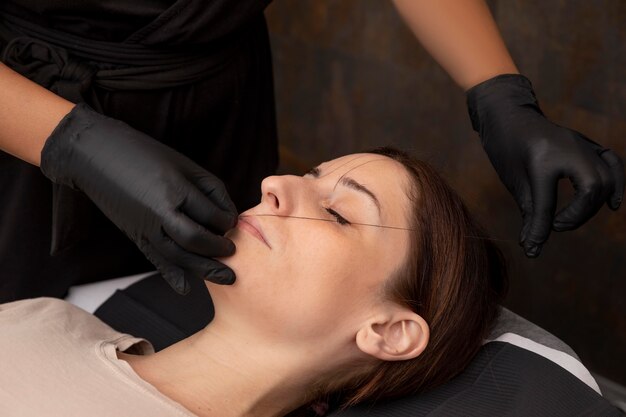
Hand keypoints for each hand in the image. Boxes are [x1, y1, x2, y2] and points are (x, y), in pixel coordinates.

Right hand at [41, 103, 237, 293]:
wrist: (96, 155)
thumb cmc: (147, 154)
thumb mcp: (185, 164)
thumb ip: (211, 190)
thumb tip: (230, 218)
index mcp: (173, 189)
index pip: (209, 215)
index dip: (226, 221)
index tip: (232, 222)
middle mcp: (158, 211)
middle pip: (194, 240)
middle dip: (217, 249)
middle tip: (231, 251)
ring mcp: (144, 226)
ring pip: (178, 256)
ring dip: (203, 268)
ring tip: (226, 276)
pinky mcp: (135, 234)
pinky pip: (155, 260)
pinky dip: (172, 276)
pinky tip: (187, 289)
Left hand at [467, 74, 623, 256]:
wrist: (508, 113)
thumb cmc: (505, 147)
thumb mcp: (513, 181)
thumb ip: (528, 213)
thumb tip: (532, 248)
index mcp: (543, 158)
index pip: (548, 202)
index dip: (542, 228)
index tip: (534, 244)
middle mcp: (569, 148)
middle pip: (591, 189)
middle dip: (577, 216)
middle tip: (555, 227)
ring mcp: (581, 143)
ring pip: (605, 178)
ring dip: (592, 206)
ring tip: (570, 219)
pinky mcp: (586, 144)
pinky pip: (611, 162)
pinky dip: (616, 183)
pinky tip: (611, 205)